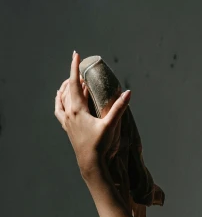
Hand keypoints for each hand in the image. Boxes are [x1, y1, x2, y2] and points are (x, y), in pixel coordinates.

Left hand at [54, 51, 131, 177]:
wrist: (90, 162)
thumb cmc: (100, 144)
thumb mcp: (110, 125)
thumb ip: (119, 108)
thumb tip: (128, 93)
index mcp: (77, 110)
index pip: (74, 83)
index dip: (74, 67)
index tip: (75, 54)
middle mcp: (69, 113)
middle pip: (67, 89)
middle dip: (73, 76)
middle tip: (81, 69)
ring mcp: (66, 120)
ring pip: (61, 98)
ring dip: (66, 88)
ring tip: (70, 81)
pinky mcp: (66, 127)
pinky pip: (59, 110)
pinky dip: (59, 101)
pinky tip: (61, 98)